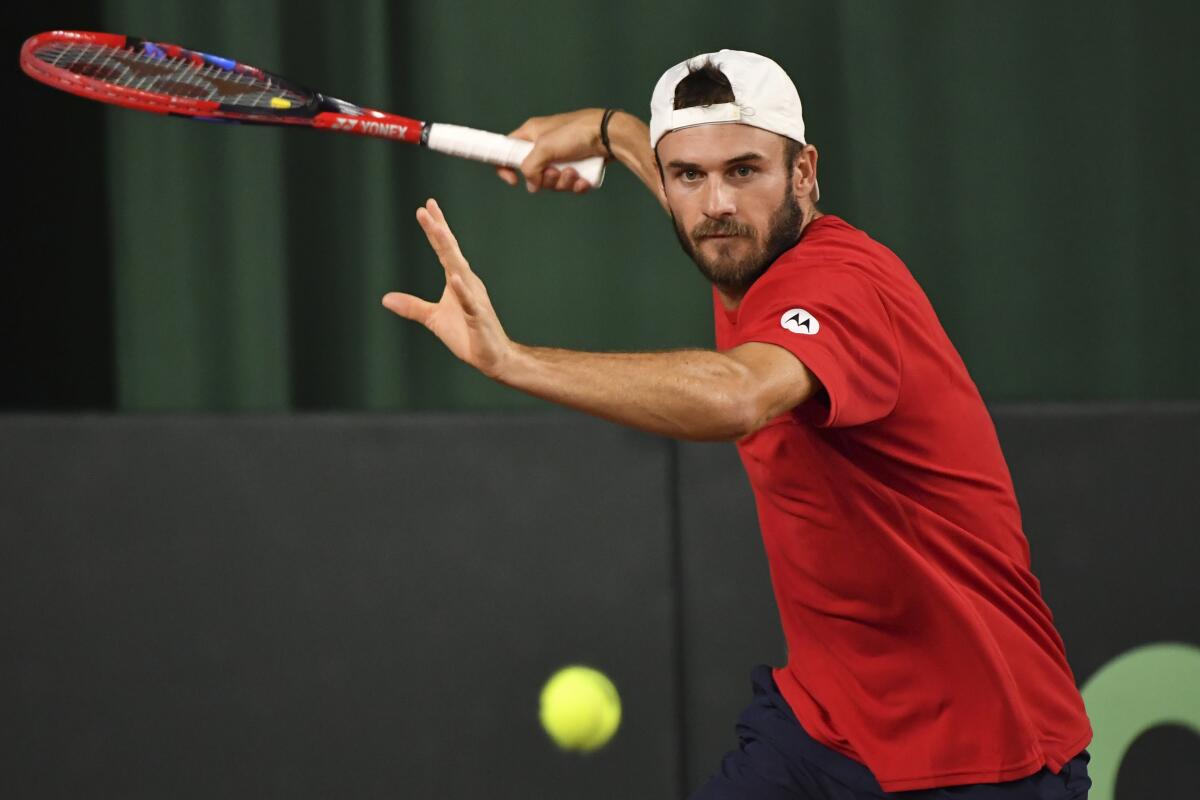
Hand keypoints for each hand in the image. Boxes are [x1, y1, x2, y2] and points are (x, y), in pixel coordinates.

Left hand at [381, 199, 512, 378]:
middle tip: (427, 208)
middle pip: (451, 252)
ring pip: (459, 270)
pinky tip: (454, 277)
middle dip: (439, 230)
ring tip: (438, 230)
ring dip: (449, 250)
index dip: (436, 228)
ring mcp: (474, 298)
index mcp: (458, 280)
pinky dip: (462, 290)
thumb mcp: (433, 318)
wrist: (492, 357)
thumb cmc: (467, 335)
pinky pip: (469, 302)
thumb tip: (385, 298)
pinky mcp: (478, 317)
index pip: (445, 250)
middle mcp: (468, 283)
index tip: (427, 206)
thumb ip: (412, 307)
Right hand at [496, 108, 606, 193]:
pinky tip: (584, 180)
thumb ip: (530, 167)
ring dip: (563, 182)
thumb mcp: (544, 147)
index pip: (508, 149)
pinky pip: (570, 184)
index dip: (505, 166)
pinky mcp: (578, 166)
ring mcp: (562, 156)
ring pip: (553, 181)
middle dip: (546, 179)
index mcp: (532, 133)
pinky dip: (576, 185)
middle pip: (533, 173)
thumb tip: (531, 185)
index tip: (513, 180)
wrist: (609, 135)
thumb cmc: (575, 133)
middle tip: (556, 172)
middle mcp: (545, 145)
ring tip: (574, 172)